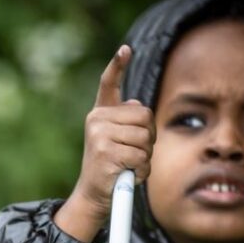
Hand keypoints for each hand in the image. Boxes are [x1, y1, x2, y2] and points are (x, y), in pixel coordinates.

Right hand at [55, 45, 154, 242]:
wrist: (94, 193)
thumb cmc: (111, 166)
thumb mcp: (117, 139)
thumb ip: (127, 121)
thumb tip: (136, 103)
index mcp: (100, 114)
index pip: (108, 84)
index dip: (118, 65)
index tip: (126, 49)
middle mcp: (96, 120)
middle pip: (145, 115)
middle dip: (148, 136)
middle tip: (134, 152)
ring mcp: (99, 136)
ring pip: (145, 137)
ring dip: (145, 155)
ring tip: (129, 164)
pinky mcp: (105, 154)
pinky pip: (141, 156)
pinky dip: (141, 170)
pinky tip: (127, 174)